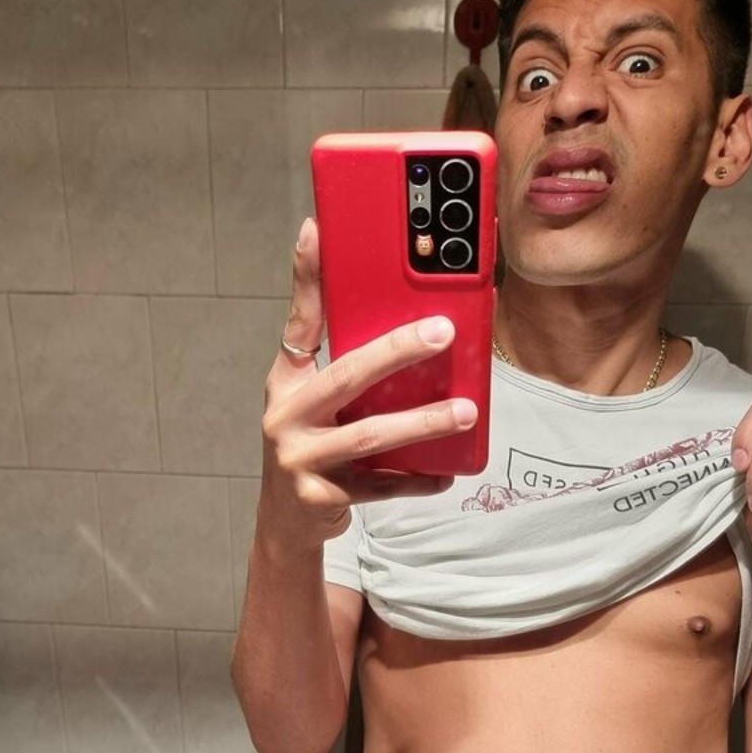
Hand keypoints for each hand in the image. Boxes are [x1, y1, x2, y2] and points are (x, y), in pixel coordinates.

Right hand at [258, 218, 477, 552]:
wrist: (288, 523)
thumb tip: (397, 314)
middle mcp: (286, 416)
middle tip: (444, 332)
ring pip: (370, 435)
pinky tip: (447, 471)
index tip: (318, 229)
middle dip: (398, 351)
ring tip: (466, 411)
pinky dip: (417, 479)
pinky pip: (381, 486)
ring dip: (422, 422)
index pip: (298, 321)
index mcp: (286, 382)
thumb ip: (342, 358)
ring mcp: (300, 459)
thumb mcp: (312, 400)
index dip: (306, 275)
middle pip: (347, 375)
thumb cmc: (310, 448)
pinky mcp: (320, 498)